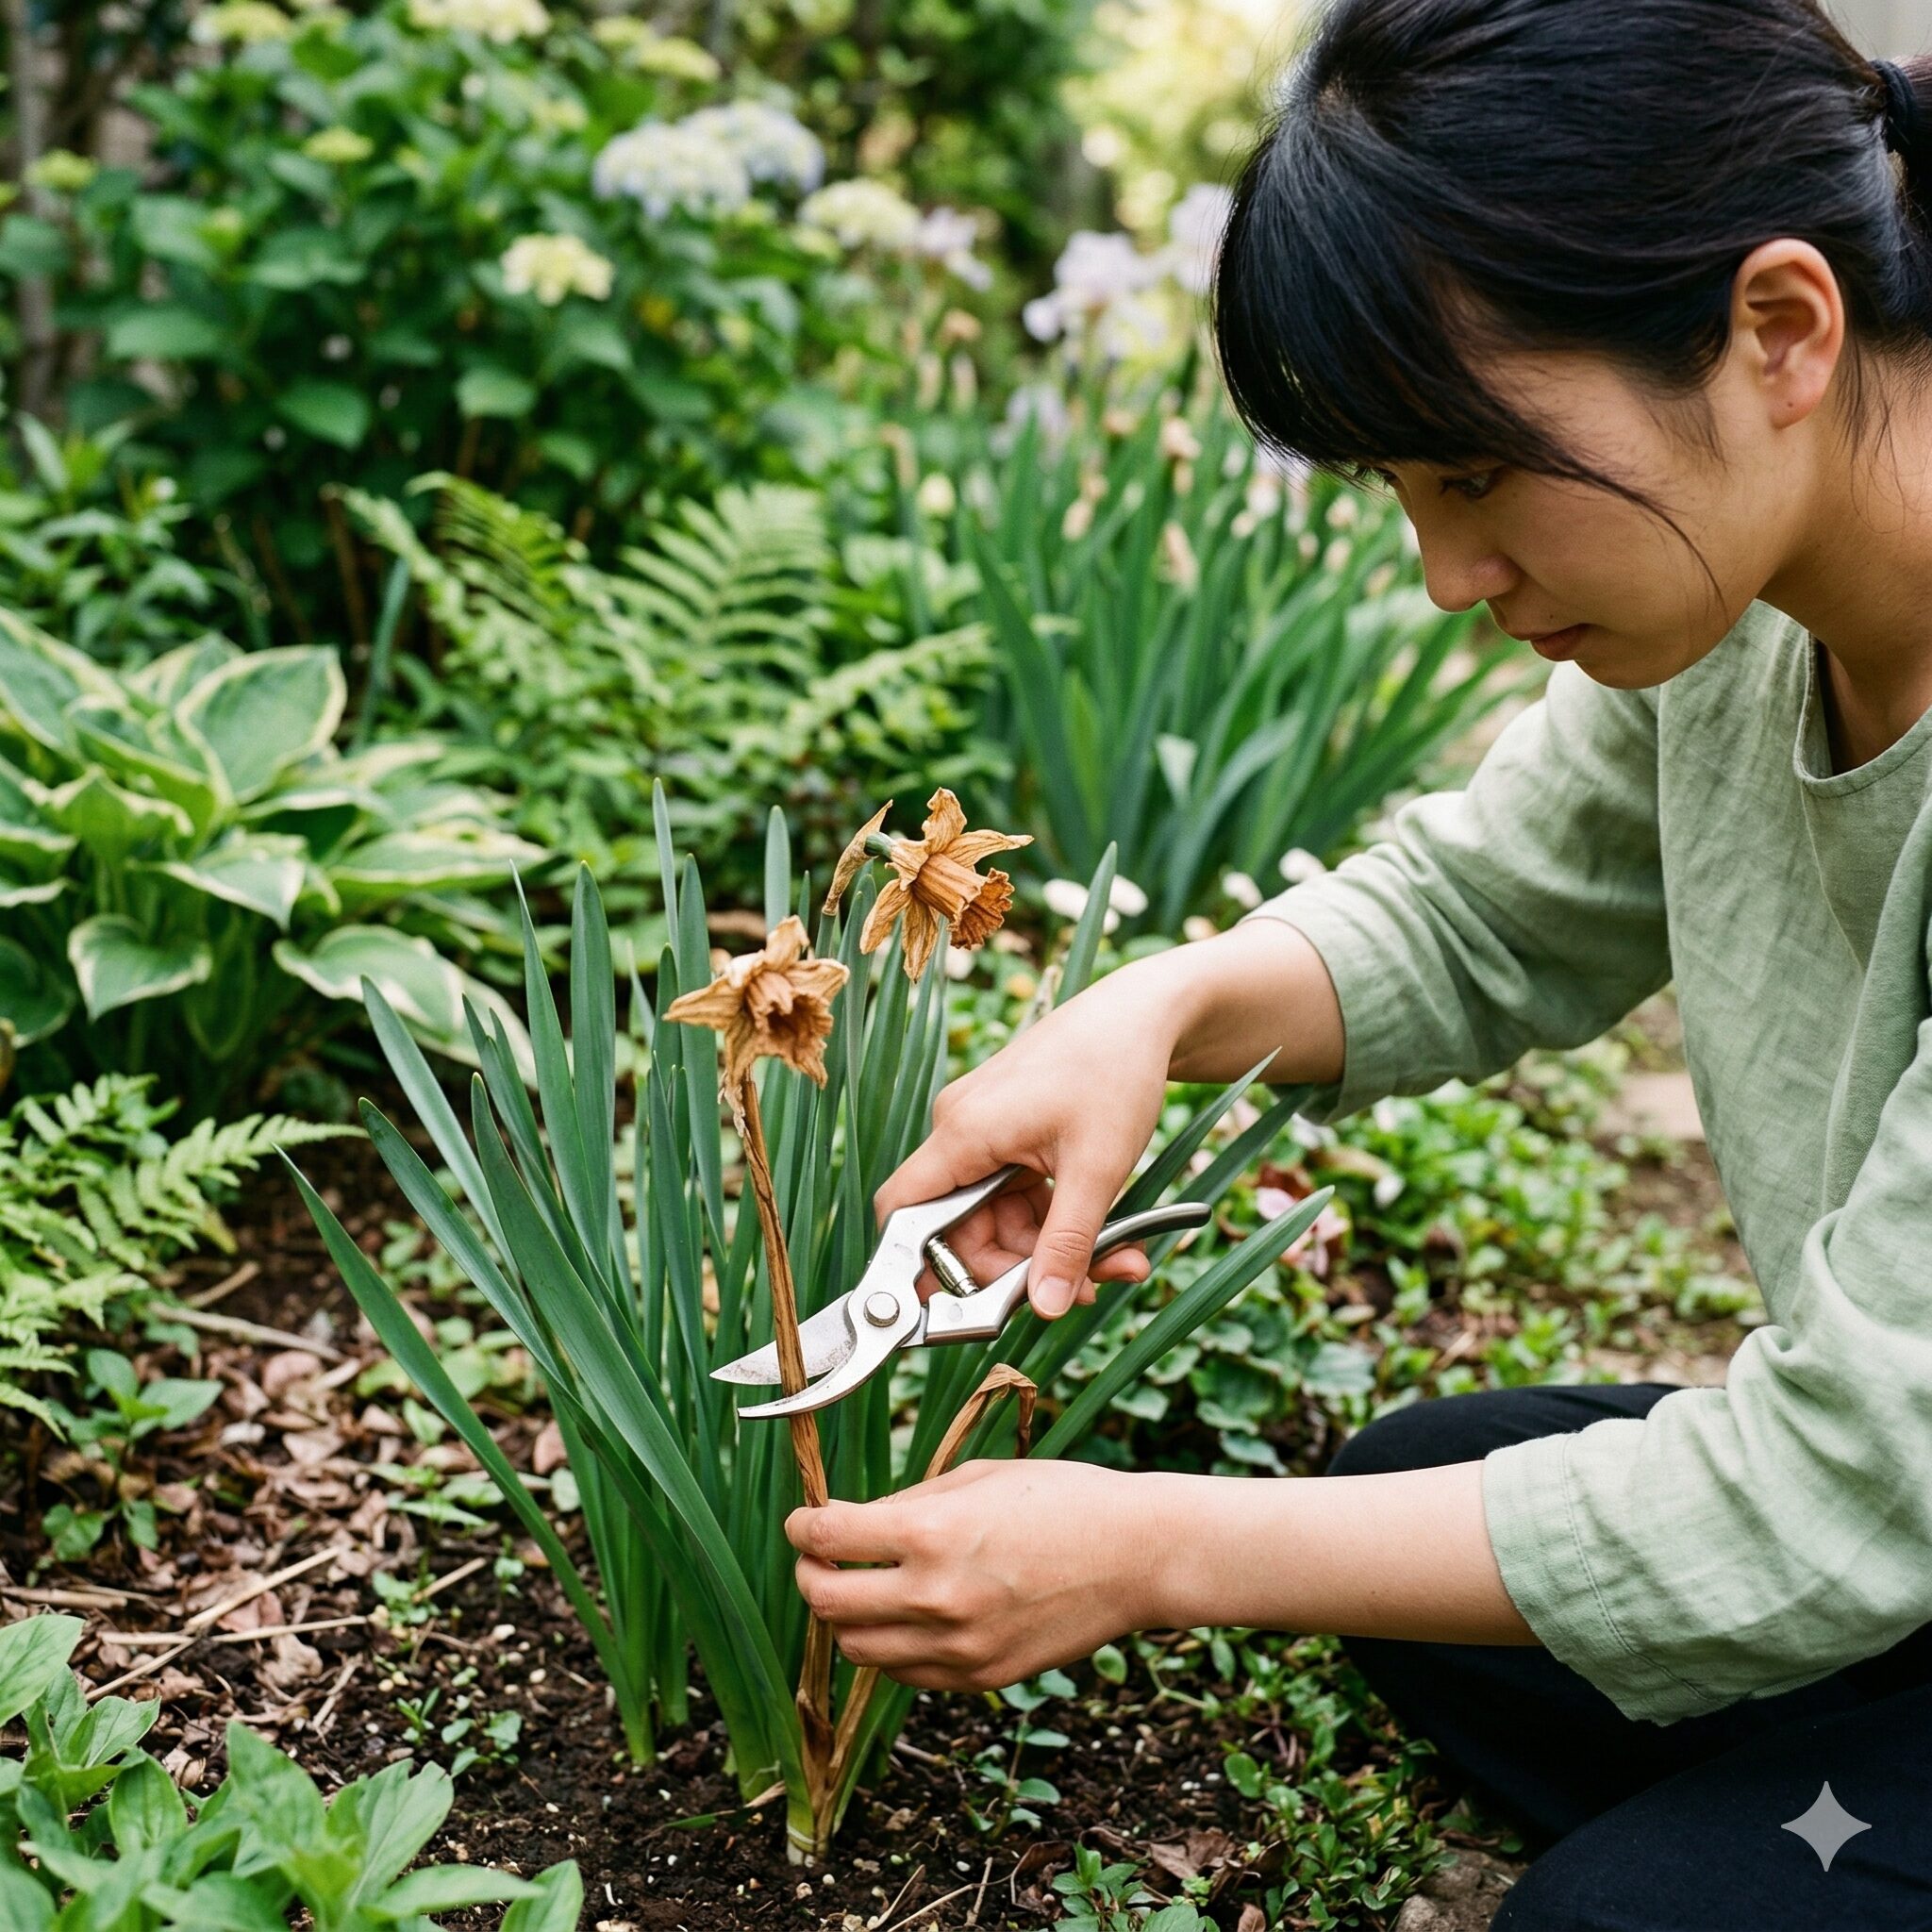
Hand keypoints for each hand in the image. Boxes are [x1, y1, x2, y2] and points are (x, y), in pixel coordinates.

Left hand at [785, 1459, 1164, 1690]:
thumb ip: (906, 1505)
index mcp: (930, 1534)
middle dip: (810, 1575)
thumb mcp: (975, 1478)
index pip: (825, 1537)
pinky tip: (910, 1614)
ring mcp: (957, 1647)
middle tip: (820, 1557)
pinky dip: (892, 1645)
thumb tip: (848, 1521)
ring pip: (858, 1650)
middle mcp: (935, 1597)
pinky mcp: (979, 1677)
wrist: (1136, 1555)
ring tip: (865, 1587)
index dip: (802, 1526)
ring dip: (847, 1616)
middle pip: (826, 1603)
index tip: (803, 1522)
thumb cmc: (1061, 1499)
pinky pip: (906, 1672)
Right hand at [874, 961, 1184, 1319]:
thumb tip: (1049, 1310)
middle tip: (1079, 1290)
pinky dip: (1056, 1221)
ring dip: (1050, 1250)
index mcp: (963, 1133)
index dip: (916, 1270)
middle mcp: (961, 1131)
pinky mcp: (1010, 1132)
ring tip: (1118, 1262)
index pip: (903, 1214)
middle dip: (1018, 1269)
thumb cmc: (1115, 1072)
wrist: (1142, 1013)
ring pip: (998, 1218)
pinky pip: (1018, 1196)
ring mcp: (984, 1131)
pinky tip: (1109, 1238)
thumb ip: (1068, 1245)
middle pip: (960, 1229)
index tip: (951, 1314)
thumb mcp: (1097, 1170)